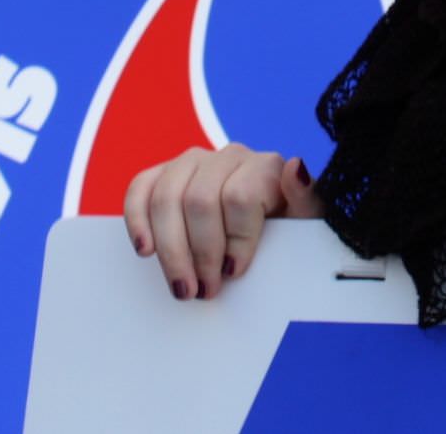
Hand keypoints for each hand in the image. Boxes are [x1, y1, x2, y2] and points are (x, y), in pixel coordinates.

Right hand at [123, 145, 320, 301]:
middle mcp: (230, 157)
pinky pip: (140, 187)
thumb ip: (306, 199)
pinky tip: (145, 250)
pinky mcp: (165, 173)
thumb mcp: (308, 225)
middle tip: (205, 290)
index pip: (240, 197)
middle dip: (199, 254)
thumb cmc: (289, 233)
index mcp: (266, 167)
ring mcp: (194, 161)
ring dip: (170, 249)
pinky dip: (137, 220)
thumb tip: (296, 168)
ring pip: (167, 197)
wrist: (270, 233)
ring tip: (182, 285)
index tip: (235, 272)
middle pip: (199, 201)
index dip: (235, 240)